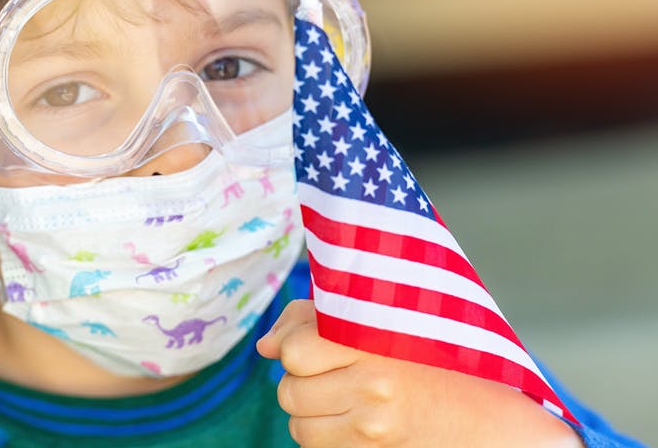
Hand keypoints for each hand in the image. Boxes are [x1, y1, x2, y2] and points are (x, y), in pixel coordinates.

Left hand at [256, 300, 581, 447]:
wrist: (490, 414)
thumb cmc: (433, 355)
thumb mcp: (383, 320)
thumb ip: (316, 320)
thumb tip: (264, 346)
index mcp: (377, 343)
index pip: (296, 350)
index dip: (294, 345)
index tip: (313, 342)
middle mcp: (374, 388)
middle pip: (289, 389)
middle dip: (300, 379)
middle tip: (331, 369)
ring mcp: (373, 428)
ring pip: (297, 423)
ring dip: (308, 409)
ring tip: (341, 394)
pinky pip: (314, 446)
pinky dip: (320, 433)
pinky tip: (348, 417)